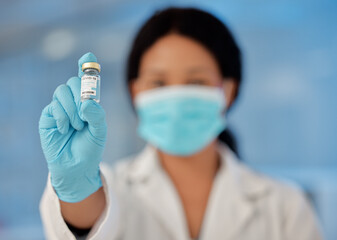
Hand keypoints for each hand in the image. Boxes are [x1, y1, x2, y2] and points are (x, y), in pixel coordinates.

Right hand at [39, 52, 106, 202]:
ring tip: (77, 126)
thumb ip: (97, 115)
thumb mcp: (99, 131)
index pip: (86, 80)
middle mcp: (73, 102)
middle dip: (81, 95)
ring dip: (72, 109)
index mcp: (88, 102)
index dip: (87, 65)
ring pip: (62, 91)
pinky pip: (53, 106)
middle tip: (85, 113)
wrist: (76, 167)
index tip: (88, 56)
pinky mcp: (48, 116)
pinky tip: (64, 129)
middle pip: (73, 82)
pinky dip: (61, 117)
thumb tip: (87, 102)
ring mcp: (59, 108)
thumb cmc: (90, 148)